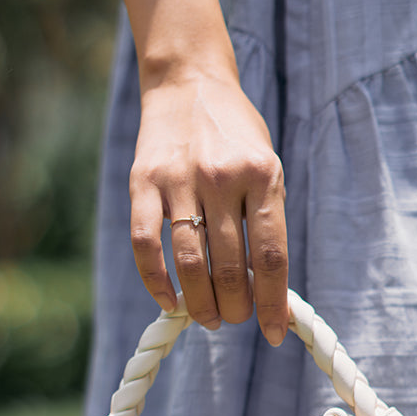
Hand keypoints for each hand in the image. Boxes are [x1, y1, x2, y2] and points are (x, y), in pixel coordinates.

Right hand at [129, 71, 288, 345]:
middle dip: (235, 307)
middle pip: (229, 266)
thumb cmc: (235, 136)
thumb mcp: (267, 169)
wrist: (189, 82)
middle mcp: (223, 177)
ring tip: (208, 319)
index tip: (273, 334)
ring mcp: (180, 179)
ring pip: (189, 263)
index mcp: (263, 175)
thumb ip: (267, 222)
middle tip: (235, 319)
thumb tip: (268, 291)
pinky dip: (155, 282)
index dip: (273, 302)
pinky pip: (145, 244)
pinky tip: (167, 300)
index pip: (270, 256)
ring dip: (199, 303)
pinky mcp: (143, 182)